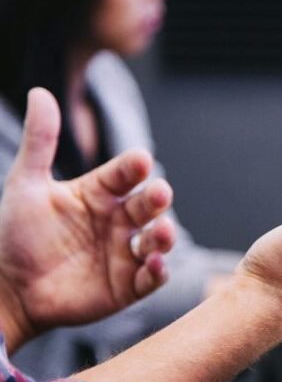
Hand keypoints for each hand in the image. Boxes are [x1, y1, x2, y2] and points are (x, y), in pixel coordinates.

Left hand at [0, 88, 175, 350]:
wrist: (7, 289)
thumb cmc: (15, 235)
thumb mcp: (26, 185)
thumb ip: (41, 141)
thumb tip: (41, 93)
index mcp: (99, 194)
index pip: (125, 175)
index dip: (133, 168)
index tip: (140, 161)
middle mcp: (118, 221)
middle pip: (148, 205)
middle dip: (157, 199)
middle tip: (159, 194)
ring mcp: (125, 254)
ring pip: (158, 240)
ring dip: (165, 236)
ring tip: (162, 233)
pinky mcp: (128, 286)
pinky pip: (151, 278)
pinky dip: (158, 271)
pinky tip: (154, 264)